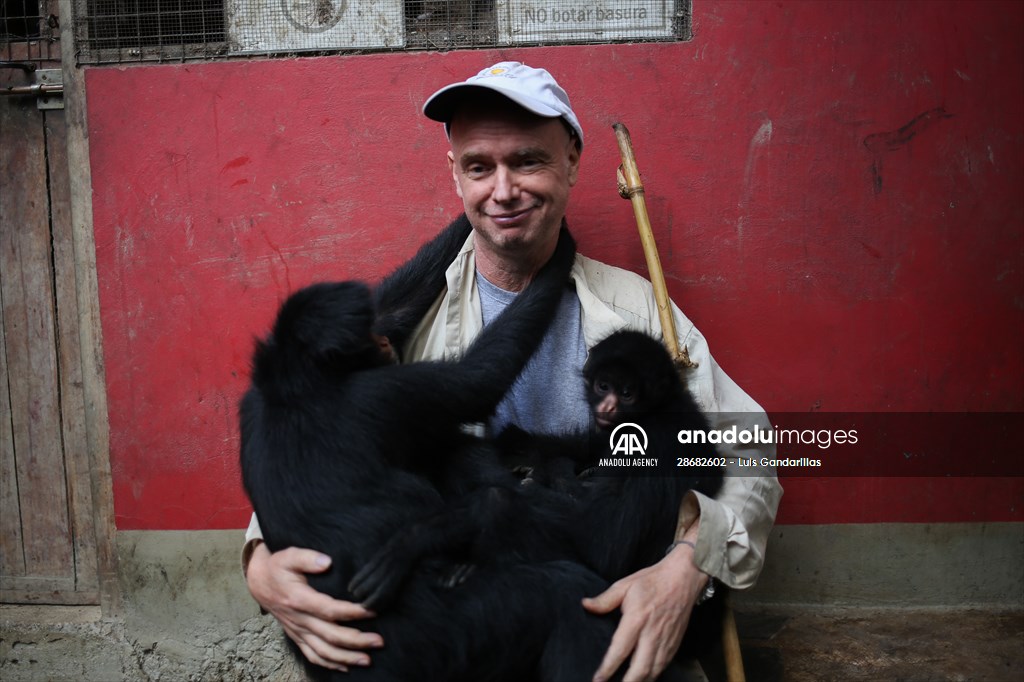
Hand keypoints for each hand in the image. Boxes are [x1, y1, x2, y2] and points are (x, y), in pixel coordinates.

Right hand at [246, 543, 383, 670]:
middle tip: (378, 641)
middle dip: (356, 641)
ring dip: (346, 658)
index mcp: (299, 599)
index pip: (329, 610)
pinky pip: (313, 656)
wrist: (259, 582)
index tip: (372, 611)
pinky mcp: (297, 637)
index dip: (352, 612)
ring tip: (367, 660)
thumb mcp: (289, 556)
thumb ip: (308, 558)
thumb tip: (327, 562)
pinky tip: (346, 667)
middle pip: (330, 635)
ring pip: (323, 651)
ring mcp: (298, 631)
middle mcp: (299, 619)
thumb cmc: (278, 567)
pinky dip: (330, 664)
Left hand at [582, 545, 706, 681]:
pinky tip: (643, 678)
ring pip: (652, 672)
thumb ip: (605, 599)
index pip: (620, 650)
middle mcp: (652, 634)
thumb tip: (585, 605)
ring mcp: (665, 641)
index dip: (608, 668)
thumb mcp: (625, 585)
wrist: (683, 578)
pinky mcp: (675, 644)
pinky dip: (652, 676)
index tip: (598, 679)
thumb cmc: (652, 581)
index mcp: (637, 619)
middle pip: (639, 669)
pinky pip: (663, 667)